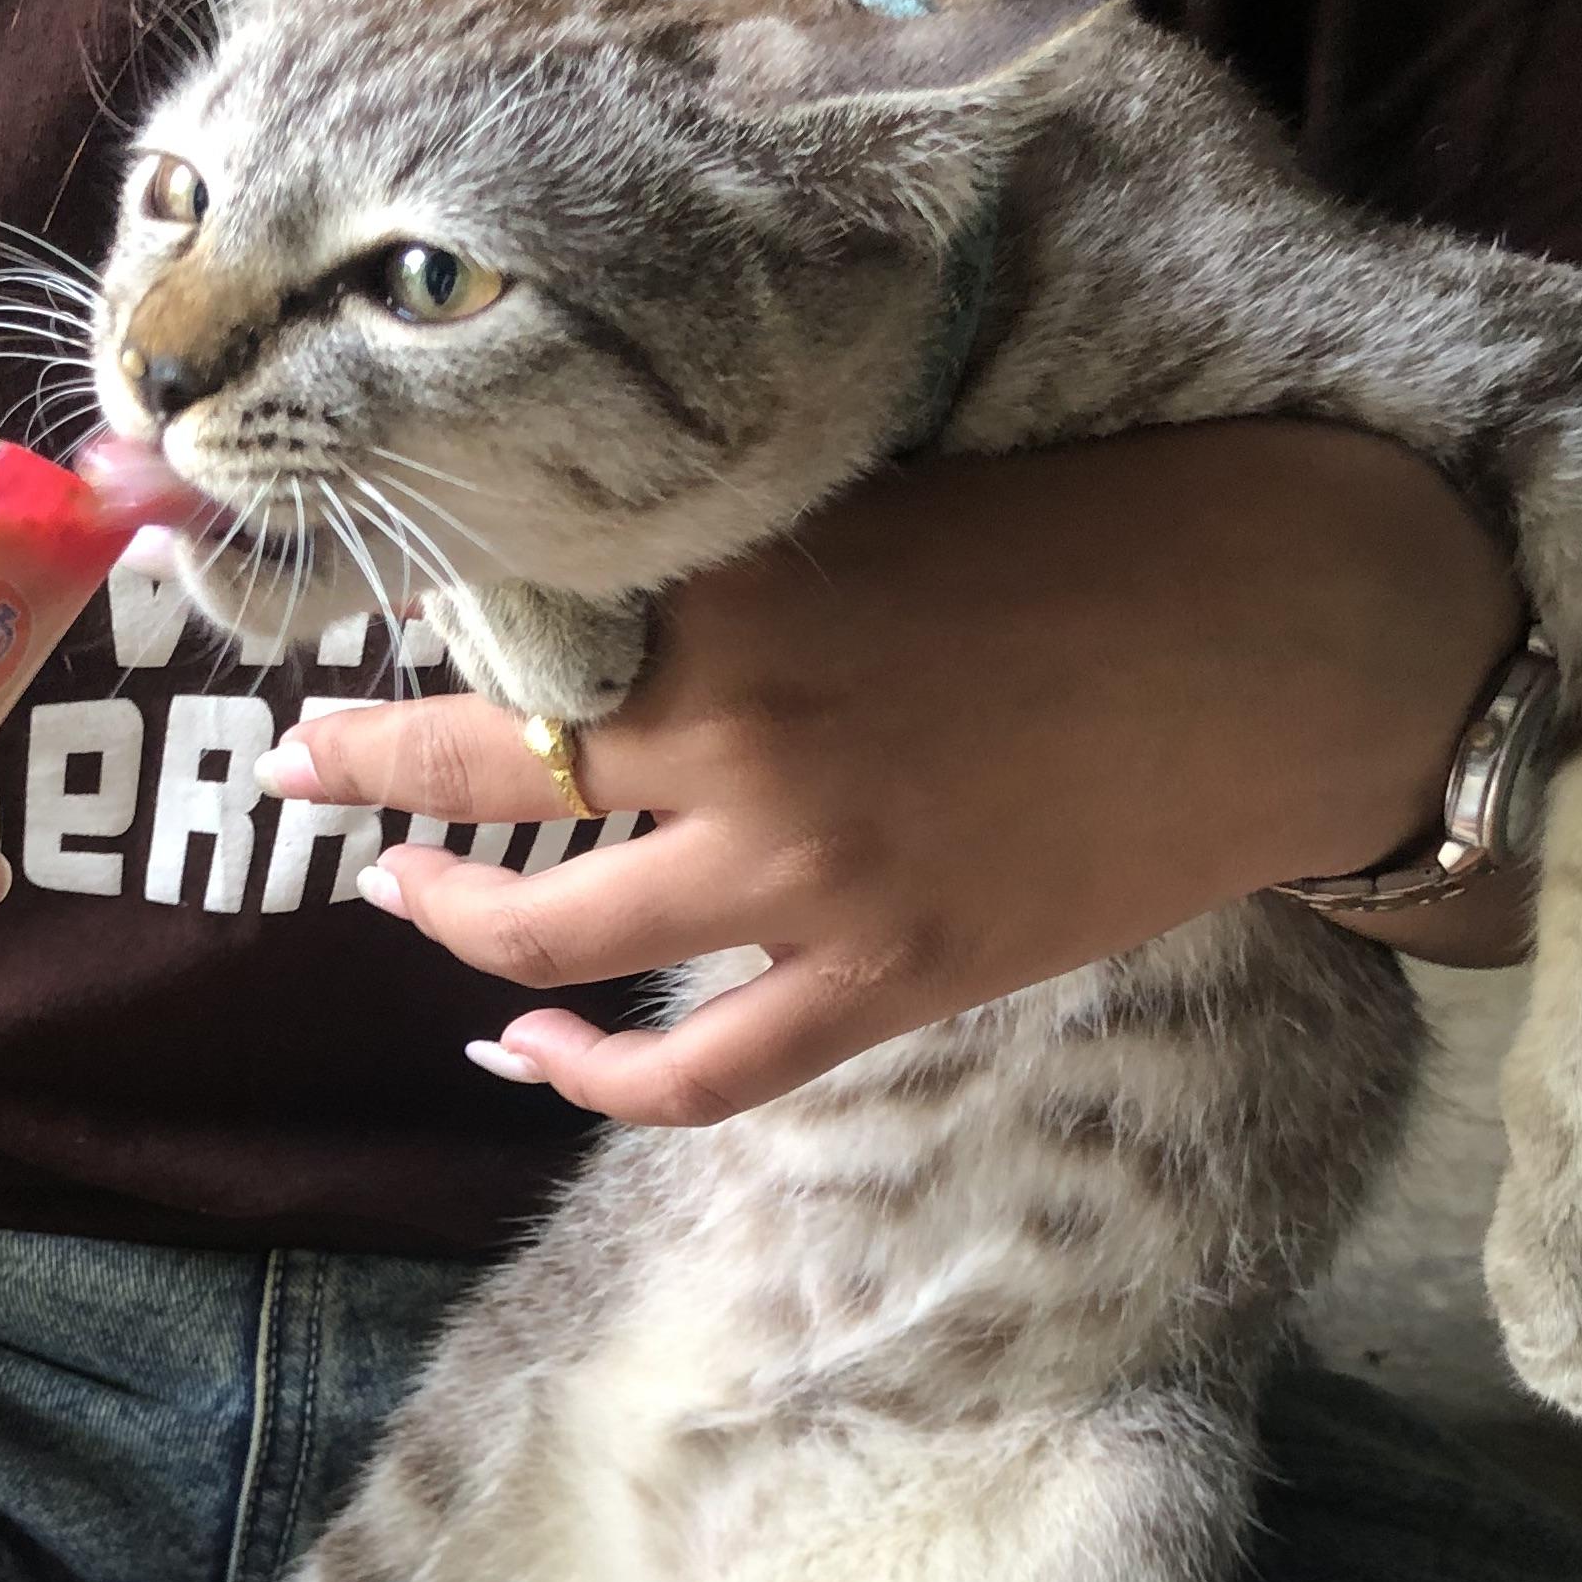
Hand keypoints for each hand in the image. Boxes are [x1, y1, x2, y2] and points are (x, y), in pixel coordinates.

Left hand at [265, 422, 1520, 1126]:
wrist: (1287, 652)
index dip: (403, 623)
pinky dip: (590, 1079)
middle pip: (489, 767)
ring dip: (446, 919)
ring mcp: (812, 879)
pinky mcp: (887, 981)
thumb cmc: (1107, 539)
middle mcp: (748, 736)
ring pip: (555, 936)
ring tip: (388, 895)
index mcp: (744, 589)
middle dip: (361, 766)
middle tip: (295, 760)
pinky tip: (518, 1053)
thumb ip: (736, 552)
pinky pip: (695, 1074)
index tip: (327, 611)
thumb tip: (593, 579)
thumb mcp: (887, 502)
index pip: (512, 616)